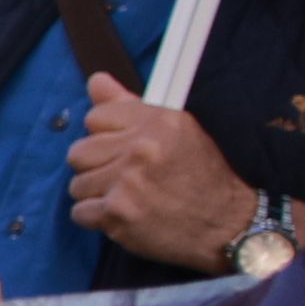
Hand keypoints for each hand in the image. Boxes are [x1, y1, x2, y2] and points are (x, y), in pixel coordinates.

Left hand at [69, 79, 265, 266]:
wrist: (228, 225)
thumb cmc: (202, 175)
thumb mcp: (177, 130)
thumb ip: (130, 105)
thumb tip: (95, 80)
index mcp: (158, 122)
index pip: (95, 117)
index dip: (105, 136)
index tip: (123, 149)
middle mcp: (142, 148)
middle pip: (78, 152)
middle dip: (96, 166)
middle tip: (124, 177)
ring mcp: (128, 182)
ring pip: (77, 184)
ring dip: (97, 194)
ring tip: (128, 196)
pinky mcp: (118, 213)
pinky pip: (79, 212)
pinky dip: (97, 217)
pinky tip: (123, 214)